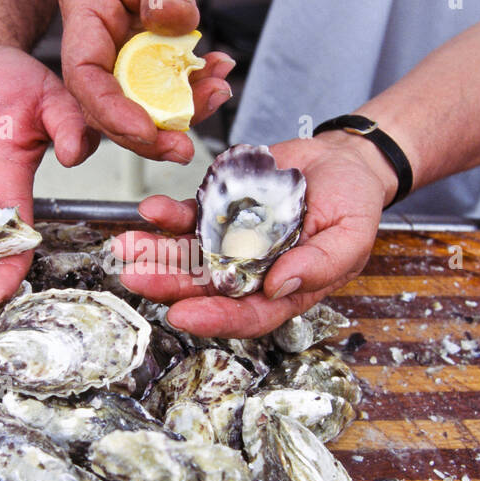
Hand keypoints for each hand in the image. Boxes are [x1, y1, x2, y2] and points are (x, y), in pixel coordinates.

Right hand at [58, 0, 233, 164]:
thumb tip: (173, 27)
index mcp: (86, 7)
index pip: (83, 74)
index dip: (109, 111)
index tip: (145, 131)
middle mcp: (98, 36)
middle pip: (107, 102)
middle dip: (145, 132)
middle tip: (182, 147)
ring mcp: (122, 49)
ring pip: (140, 101)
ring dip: (179, 112)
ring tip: (217, 94)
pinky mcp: (147, 56)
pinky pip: (166, 87)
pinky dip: (194, 90)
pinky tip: (218, 76)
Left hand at [113, 132, 395, 337]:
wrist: (344, 162)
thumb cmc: (354, 205)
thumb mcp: (351, 237)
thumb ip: (318, 264)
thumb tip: (277, 284)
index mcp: (282, 291)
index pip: (245, 315)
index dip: (214, 319)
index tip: (183, 316)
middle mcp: (250, 272)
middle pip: (203, 287)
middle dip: (167, 284)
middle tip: (136, 279)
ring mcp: (231, 241)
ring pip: (186, 254)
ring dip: (155, 252)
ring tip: (125, 246)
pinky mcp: (220, 211)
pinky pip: (188, 217)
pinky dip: (168, 215)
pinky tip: (151, 211)